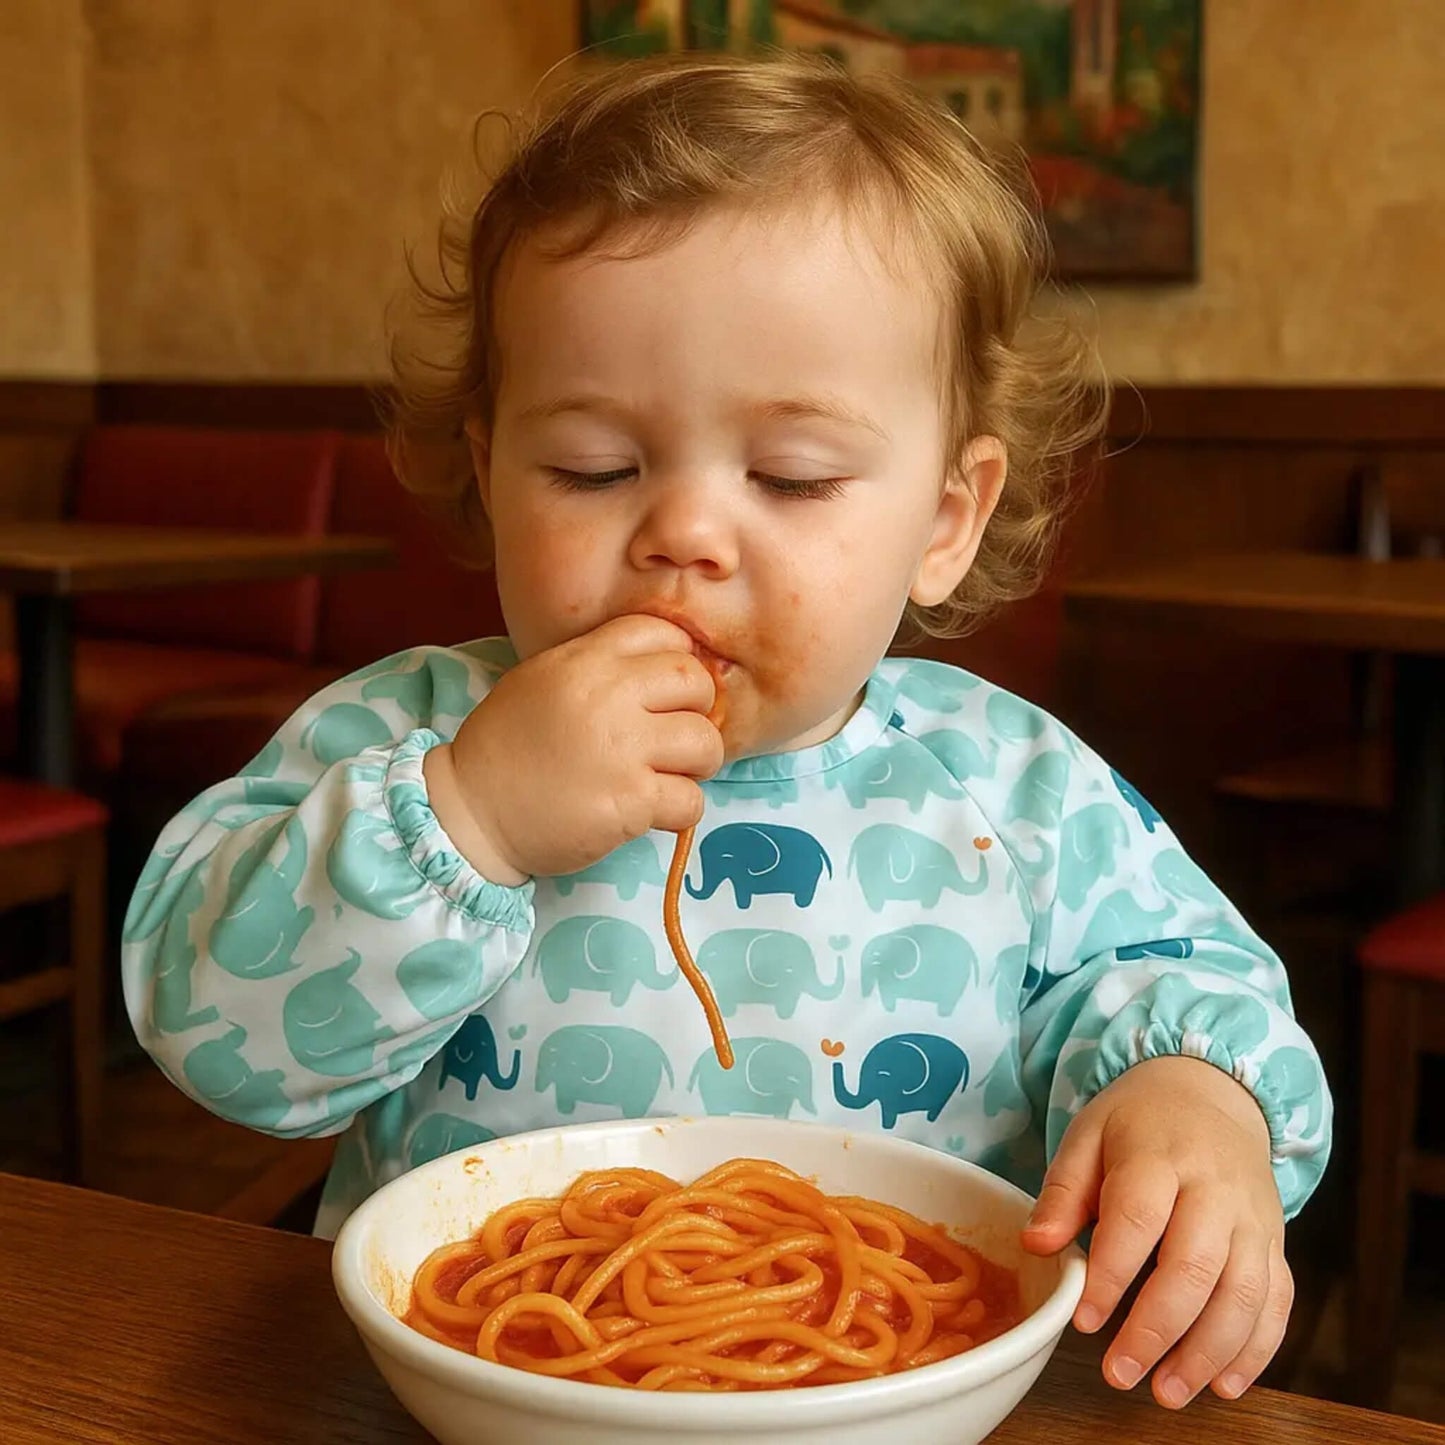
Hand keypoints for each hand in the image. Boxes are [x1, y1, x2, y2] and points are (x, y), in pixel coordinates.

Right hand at [424, 615, 722, 883]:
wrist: (471, 812)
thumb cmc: (505, 747)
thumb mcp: (540, 680)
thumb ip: (594, 667)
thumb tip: (657, 671)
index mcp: (584, 659)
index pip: (663, 633)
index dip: (676, 662)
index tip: (665, 693)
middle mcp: (608, 696)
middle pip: (696, 683)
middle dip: (696, 712)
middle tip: (672, 738)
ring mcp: (622, 749)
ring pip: (705, 743)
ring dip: (696, 764)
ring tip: (667, 776)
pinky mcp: (631, 801)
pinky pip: (691, 800)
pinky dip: (680, 810)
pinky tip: (652, 812)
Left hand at [1021, 1055, 1291, 1408]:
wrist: (1211, 1093)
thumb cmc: (1138, 1122)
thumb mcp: (1088, 1136)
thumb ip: (1062, 1192)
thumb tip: (1036, 1245)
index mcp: (1159, 1156)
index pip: (1137, 1219)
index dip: (1113, 1275)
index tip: (1084, 1321)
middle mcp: (1215, 1189)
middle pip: (1195, 1265)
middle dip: (1158, 1330)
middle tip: (1120, 1374)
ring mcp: (1254, 1218)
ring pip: (1243, 1294)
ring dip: (1208, 1353)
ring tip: (1168, 1393)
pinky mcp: (1277, 1242)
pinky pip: (1277, 1302)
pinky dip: (1256, 1350)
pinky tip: (1222, 1385)